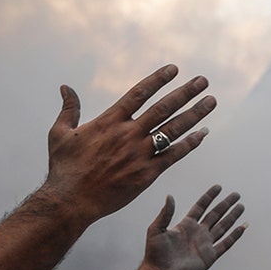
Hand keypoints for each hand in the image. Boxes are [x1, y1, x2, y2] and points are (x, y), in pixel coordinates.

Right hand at [42, 65, 216, 223]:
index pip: (139, 93)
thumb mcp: (59, 134)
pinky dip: (190, 144)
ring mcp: (139, 154)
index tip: (174, 68)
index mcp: (109, 121)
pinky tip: (203, 134)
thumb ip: (68, 109)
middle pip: (163, 108)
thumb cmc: (63, 169)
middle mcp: (128, 134)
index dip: (158, 79)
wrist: (71, 201)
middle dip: (186, 93)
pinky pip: (173, 155)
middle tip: (203, 81)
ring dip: (194, 114)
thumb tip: (65, 87)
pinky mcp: (146, 174)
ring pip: (173, 129)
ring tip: (211, 101)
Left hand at [143, 185, 246, 269]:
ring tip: (241, 206)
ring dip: (232, 217)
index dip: (209, 196)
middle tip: (236, 194)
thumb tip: (170, 196)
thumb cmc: (155, 253)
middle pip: (215, 215)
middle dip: (225, 204)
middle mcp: (197, 232)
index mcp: (186, 225)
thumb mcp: (156, 229)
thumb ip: (165, 213)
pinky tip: (242, 227)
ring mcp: (205, 244)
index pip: (200, 207)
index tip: (218, 187)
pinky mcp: (209, 256)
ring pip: (222, 227)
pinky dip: (234, 236)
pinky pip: (225, 244)